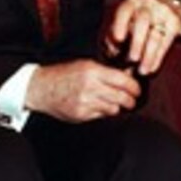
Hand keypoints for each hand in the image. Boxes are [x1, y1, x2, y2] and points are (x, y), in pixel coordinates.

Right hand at [24, 59, 140, 121]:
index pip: (123, 81)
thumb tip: (130, 74)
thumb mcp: (87, 65)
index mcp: (93, 71)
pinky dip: (104, 112)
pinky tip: (99, 106)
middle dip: (131, 100)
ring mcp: (85, 103)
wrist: (42, 88)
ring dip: (117, 107)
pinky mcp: (81, 115)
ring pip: (114, 109)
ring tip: (114, 102)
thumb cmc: (66, 74)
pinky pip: (101, 116)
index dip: (135, 87)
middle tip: (132, 100)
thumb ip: (108, 71)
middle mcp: (90, 87)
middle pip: (122, 97)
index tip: (137, 89)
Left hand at [103, 0, 180, 74]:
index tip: (118, 39)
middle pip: (143, 22)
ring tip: (142, 71)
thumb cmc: (140, 16)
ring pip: (155, 36)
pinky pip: (165, 43)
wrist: (170, 4)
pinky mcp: (175, 23)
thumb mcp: (127, 18)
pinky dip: (158, 58)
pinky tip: (151, 68)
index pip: (125, 11)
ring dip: (148, 56)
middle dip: (137, 42)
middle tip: (132, 59)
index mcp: (133, 2)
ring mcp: (163, 13)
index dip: (120, 25)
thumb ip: (116, 33)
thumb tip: (112, 51)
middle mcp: (148, 5)